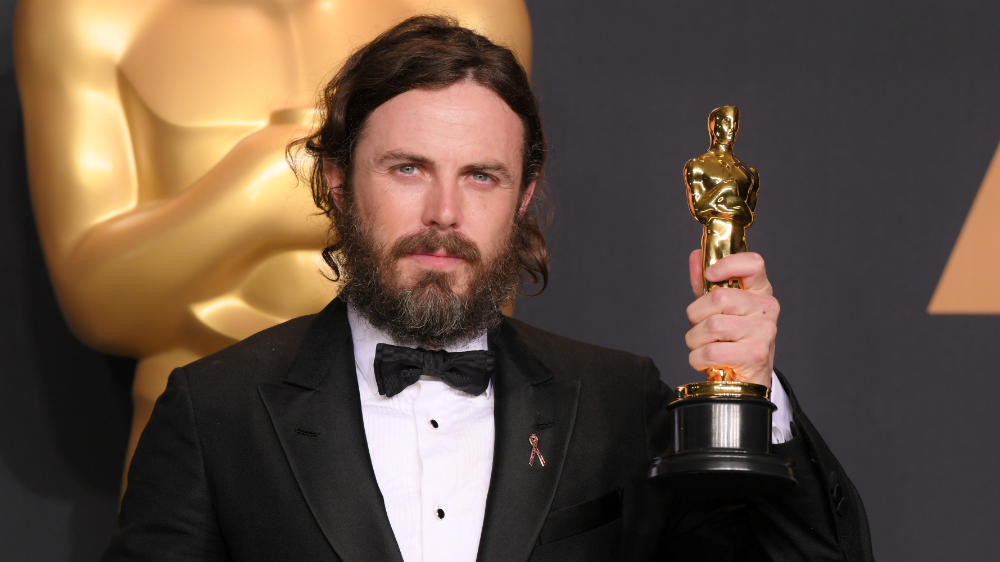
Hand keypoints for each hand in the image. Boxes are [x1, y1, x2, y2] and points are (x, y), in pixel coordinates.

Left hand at [684, 250, 777, 386]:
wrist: (746, 381)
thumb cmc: (730, 340)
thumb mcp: (717, 310)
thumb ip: (705, 284)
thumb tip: (695, 255)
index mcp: (760, 291)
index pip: (754, 263)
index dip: (728, 264)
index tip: (710, 275)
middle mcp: (767, 308)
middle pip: (718, 298)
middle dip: (696, 315)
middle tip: (700, 328)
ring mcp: (764, 331)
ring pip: (711, 326)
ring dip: (695, 340)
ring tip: (704, 346)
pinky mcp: (755, 354)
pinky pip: (710, 351)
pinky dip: (698, 359)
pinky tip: (706, 361)